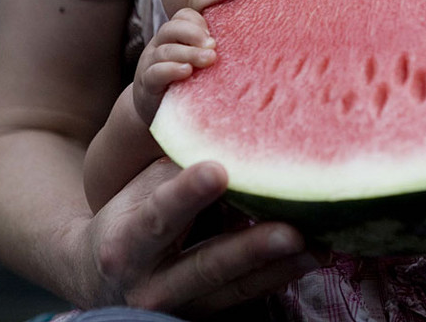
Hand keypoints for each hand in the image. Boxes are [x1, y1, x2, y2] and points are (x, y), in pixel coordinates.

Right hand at [81, 158, 318, 316]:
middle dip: (252, 249)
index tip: (217, 170)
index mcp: (126, 244)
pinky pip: (250, 295)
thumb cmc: (130, 215)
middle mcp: (151, 284)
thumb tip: (226, 123)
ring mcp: (183, 307)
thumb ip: (176, 167)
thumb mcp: (140, 189)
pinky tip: (315, 255)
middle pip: (208, 265)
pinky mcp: (209, 314)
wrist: (105, 278)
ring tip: (319, 245)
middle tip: (292, 231)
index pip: (158, 217)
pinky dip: (282, 275)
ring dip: (281, 266)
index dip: (186, 195)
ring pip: (237, 288)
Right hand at [134, 8, 216, 123]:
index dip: (196, 22)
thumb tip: (248, 46)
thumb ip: (210, 51)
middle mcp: (160, 46)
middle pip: (171, 29)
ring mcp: (150, 64)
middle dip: (193, 34)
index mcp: (173, 37)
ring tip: (208, 59)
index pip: (182, 17)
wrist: (155, 109)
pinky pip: (155, 73)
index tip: (213, 35)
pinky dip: (171, 70)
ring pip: (165, 51)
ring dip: (188, 53)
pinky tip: (187, 71)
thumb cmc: (184, 82)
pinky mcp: (147, 84)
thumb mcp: (197, 63)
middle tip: (213, 45)